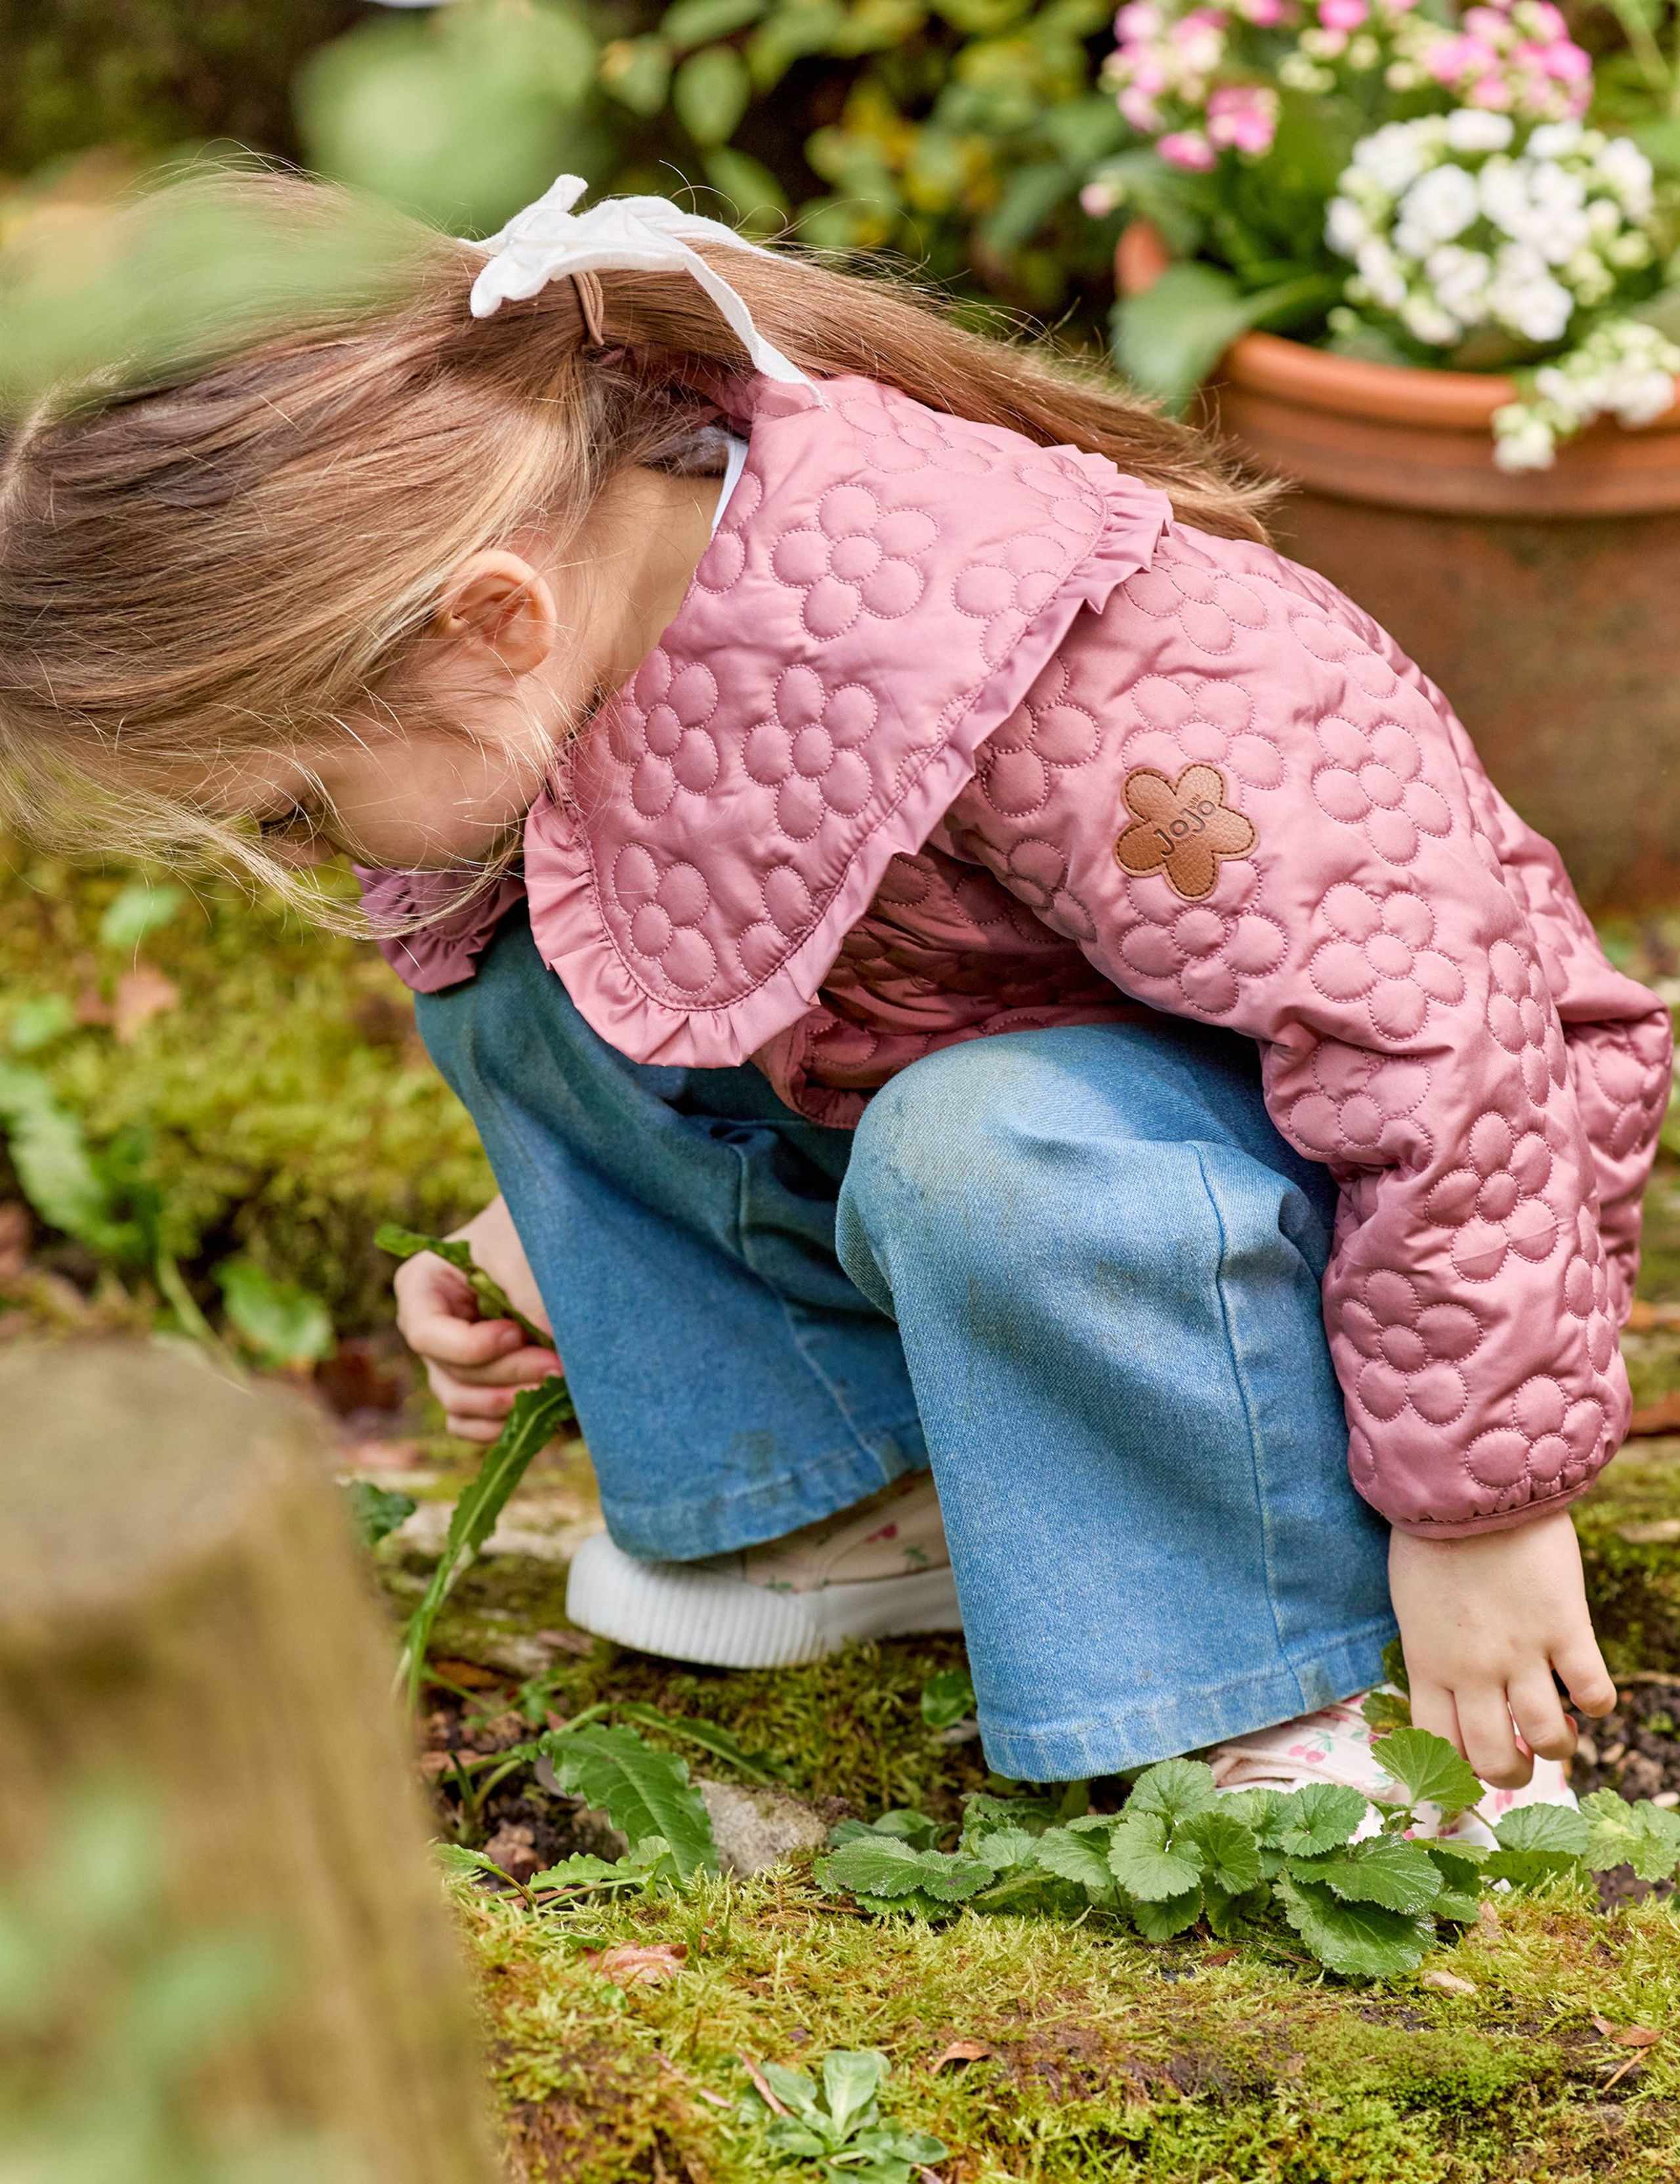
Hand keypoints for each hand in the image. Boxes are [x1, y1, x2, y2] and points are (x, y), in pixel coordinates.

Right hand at [392, 1195, 559, 1442]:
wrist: (555, 1230)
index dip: (472, 1347)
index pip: (427, 1335)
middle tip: (560, 1365)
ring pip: (462, 1406)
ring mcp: (450, 1360)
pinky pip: (472, 1425)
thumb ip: (528, 1294)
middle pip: (451, 1377)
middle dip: (507, 1376)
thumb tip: (549, 1345)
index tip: (517, 1331)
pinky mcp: (477, 1383)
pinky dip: (504, 1425)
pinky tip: (544, 1415)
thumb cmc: (530, 1228)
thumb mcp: (523, 1249)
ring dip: (509, 1404)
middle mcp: (430, 1329)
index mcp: (422, 1287)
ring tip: (560, 1385)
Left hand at [1388, 1509, 1616, 1788]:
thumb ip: (1432, 1651)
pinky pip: (1593, 1692)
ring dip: (1558, 1745)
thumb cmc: (1431, 1539)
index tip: (1480, 1754)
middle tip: (1526, 1756)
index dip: (1464, 1764)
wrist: (1467, 1484)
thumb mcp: (1413, 1606)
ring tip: (1559, 1726)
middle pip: (1495, 1761)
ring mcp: (1520, 1651)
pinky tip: (1587, 1686)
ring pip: (1548, 1739)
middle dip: (1514, 1776)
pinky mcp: (1564, 1626)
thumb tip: (1451, 1689)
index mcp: (1428, 1664)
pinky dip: (1597, 1702)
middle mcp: (1472, 1669)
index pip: (1441, 1746)